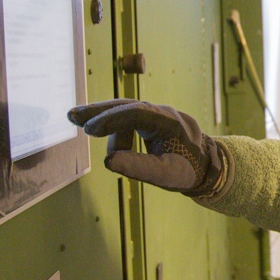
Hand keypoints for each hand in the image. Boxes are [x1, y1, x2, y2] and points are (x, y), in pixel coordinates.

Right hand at [68, 99, 221, 194]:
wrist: (206, 165)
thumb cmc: (187, 170)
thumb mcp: (166, 175)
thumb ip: (139, 168)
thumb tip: (108, 161)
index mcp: (170, 123)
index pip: (137, 113)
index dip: (112, 119)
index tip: (89, 130)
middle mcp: (163, 113)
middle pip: (128, 105)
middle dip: (99, 110)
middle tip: (72, 116)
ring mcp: (158, 114)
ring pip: (126, 110)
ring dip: (104, 118)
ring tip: (82, 126)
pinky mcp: (152, 120)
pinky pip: (128, 118)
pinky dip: (114, 125)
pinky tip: (104, 136)